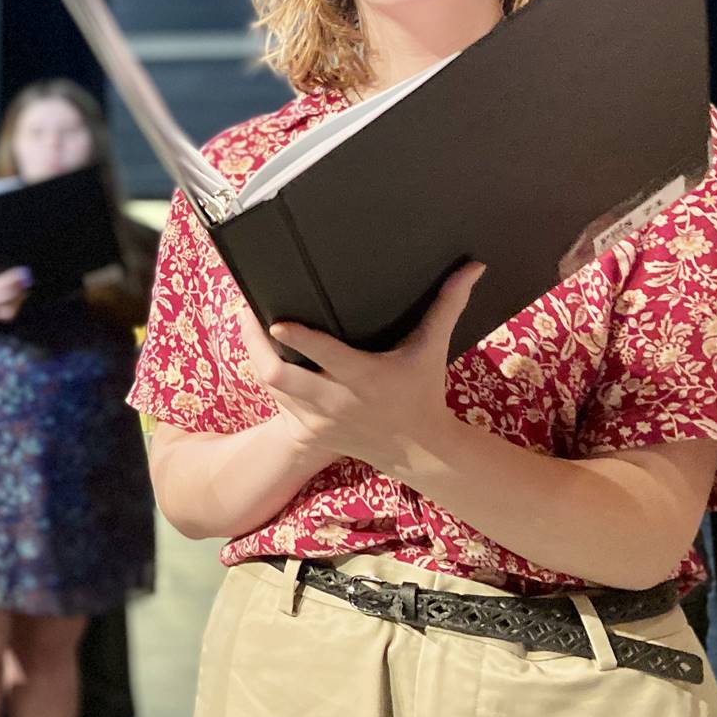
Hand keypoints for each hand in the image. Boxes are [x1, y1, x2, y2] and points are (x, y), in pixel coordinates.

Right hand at [0, 243, 30, 321]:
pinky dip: (16, 307)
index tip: (22, 271)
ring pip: (10, 309)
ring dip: (19, 298)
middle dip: (18, 288)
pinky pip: (8, 315)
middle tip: (28, 279)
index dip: (12, 278)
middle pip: (6, 297)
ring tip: (27, 287)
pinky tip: (22, 297)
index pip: (0, 284)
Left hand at [235, 262, 484, 467]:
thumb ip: (448, 305)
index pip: (325, 356)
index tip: (276, 321)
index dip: (299, 340)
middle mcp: (336, 400)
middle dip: (254, 345)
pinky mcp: (308, 432)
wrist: (417, 449)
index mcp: (364, 377)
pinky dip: (266, 378)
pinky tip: (261, 354)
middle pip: (279, 377)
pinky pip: (276, 403)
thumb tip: (473, 267)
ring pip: (271, 390)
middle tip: (244, 312)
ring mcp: (319, 419)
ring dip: (254, 357)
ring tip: (245, 324)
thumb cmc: (422, 390)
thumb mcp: (433, 349)